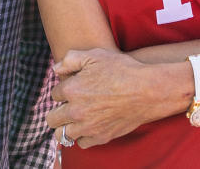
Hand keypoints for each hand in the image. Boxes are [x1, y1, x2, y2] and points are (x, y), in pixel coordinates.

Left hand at [48, 49, 168, 148]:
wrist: (147, 90)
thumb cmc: (122, 70)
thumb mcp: (95, 55)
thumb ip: (70, 59)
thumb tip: (56, 69)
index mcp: (71, 90)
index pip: (55, 94)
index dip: (64, 89)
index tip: (74, 87)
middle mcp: (75, 111)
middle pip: (51, 119)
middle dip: (57, 111)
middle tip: (68, 106)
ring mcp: (88, 127)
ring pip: (63, 134)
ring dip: (66, 126)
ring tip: (75, 119)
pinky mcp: (101, 137)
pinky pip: (82, 143)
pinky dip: (83, 136)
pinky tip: (89, 126)